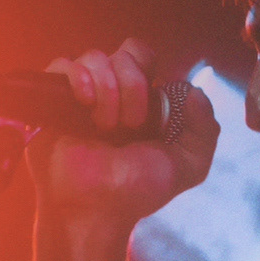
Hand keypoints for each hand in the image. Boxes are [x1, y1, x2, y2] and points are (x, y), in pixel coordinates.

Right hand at [26, 38, 218, 232]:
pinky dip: (78, 79)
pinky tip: (85, 104)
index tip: (149, 109)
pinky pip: (62, 65)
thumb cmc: (135, 191)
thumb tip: (194, 92)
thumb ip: (205, 131)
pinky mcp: (53, 100)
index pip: (142, 57)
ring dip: (107, 91)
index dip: (147, 71)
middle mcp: (110, 92)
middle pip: (123, 53)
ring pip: (94, 57)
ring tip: (104, 126)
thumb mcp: (187, 166)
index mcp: (139, 100)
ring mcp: (82, 95)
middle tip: (129, 124)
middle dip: (132, 85)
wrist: (96, 207)